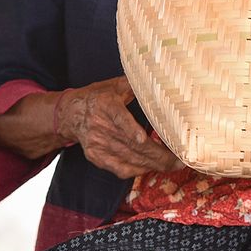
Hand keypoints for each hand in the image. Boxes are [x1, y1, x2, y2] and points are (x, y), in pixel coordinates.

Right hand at [55, 77, 183, 180]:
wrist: (70, 113)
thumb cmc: (98, 97)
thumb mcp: (115, 85)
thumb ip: (136, 84)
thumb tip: (161, 79)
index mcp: (105, 104)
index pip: (118, 116)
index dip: (130, 128)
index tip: (142, 137)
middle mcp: (99, 126)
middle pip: (130, 144)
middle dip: (158, 155)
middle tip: (179, 160)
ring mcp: (96, 144)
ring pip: (129, 159)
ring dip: (152, 165)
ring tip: (172, 165)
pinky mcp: (95, 156)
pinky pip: (120, 169)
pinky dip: (137, 170)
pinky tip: (152, 168)